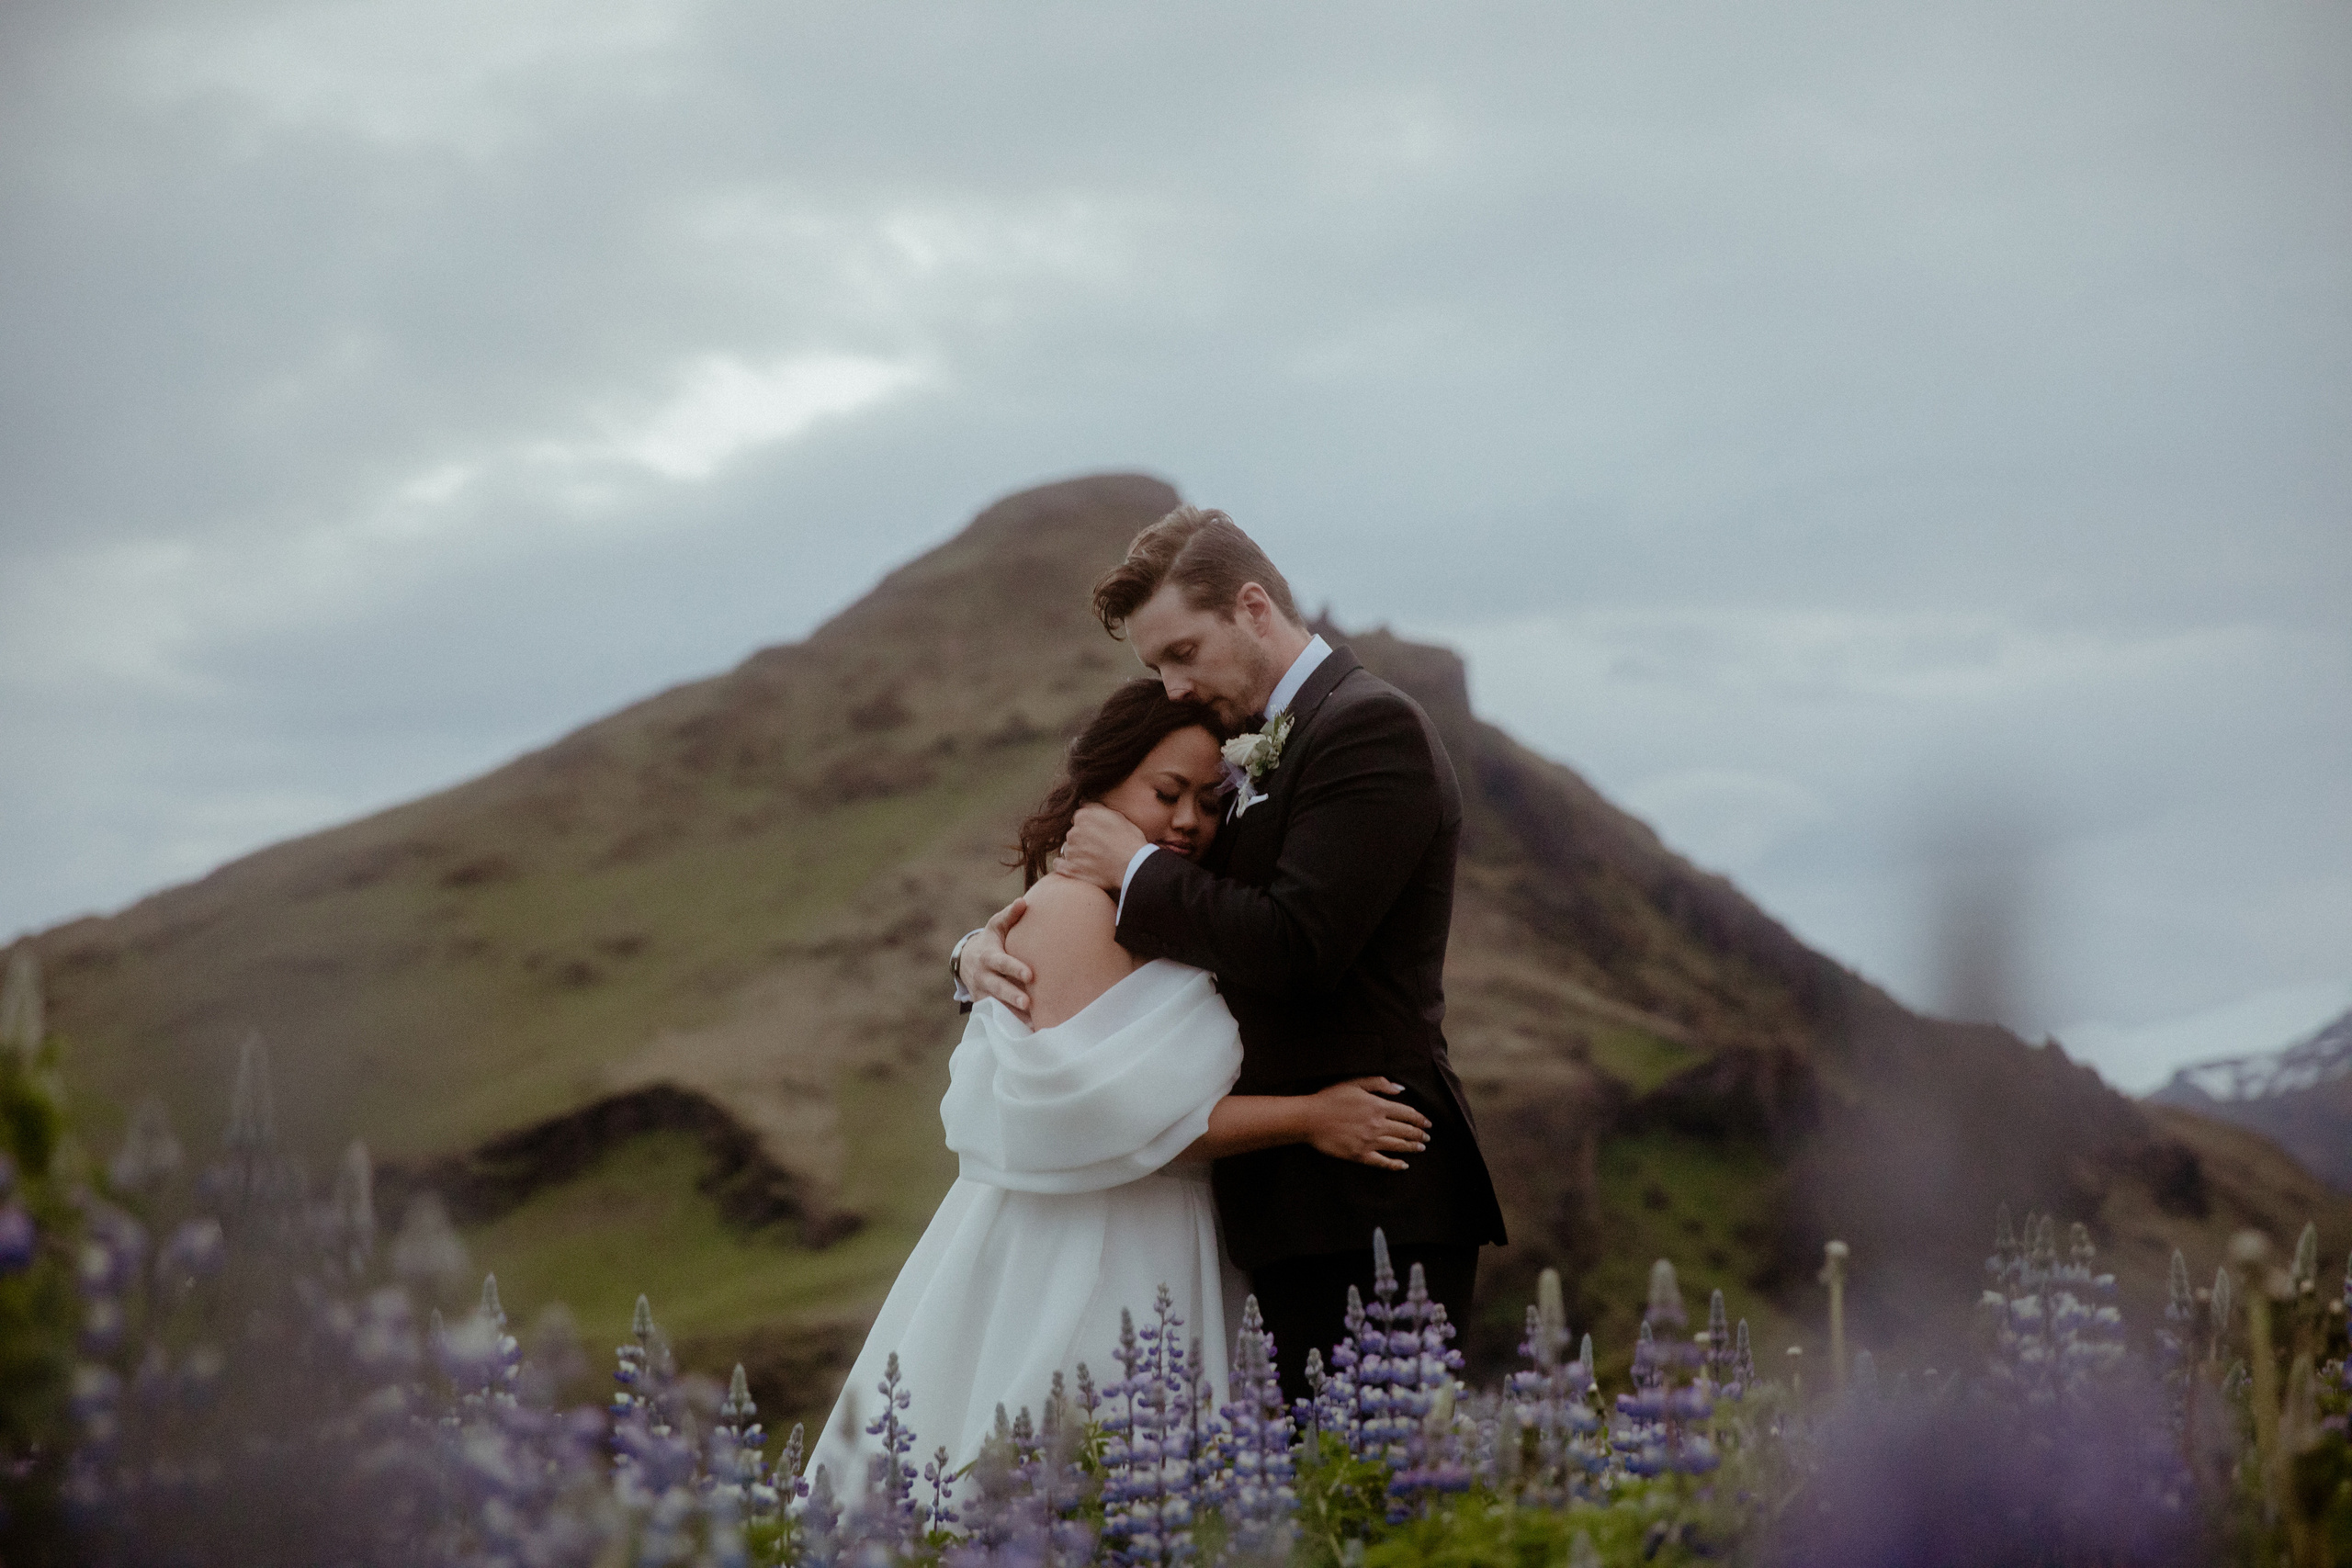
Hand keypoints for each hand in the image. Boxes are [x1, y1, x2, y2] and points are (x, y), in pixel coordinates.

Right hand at [959, 898, 1033, 1019]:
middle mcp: (983, 976)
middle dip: (1012, 996)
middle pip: (998, 988)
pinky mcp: (983, 1005)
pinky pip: (996, 1016)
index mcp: (988, 956)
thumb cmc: (990, 940)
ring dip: (1013, 1015)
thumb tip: (1023, 902)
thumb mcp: (996, 925)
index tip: (1030, 975)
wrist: (966, 960)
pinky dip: (1009, 1024)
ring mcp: (982, 992)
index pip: (1001, 963)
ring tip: (1032, 1024)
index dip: (1014, 968)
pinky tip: (1027, 1031)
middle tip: (1028, 1003)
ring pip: (996, 1005)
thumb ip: (1009, 916)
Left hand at [1056, 802, 1147, 891]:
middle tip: (1098, 846)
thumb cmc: (1129, 840)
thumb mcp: (1117, 816)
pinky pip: (1059, 865)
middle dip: (1082, 838)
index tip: (1096, 832)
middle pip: (1073, 833)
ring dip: (1077, 852)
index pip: (1079, 817)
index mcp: (1083, 816)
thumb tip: (1084, 803)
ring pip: (1069, 849)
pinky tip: (1075, 866)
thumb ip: (1097, 808)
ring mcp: (1070, 851)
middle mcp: (1073, 832)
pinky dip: (1064, 865)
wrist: (1133, 866)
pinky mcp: (1070, 869)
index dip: (1089, 824)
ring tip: (1094, 859)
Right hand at [1300, 1077, 1431, 1170]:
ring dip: (1412, 1147)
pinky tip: (1403, 1165)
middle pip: (1406, 1131)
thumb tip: (1400, 1089)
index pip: (1407, 1113)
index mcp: (1378, 1106)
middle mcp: (1377, 1124)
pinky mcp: (1360, 1155)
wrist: (1310, 1118)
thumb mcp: (1355, 1083)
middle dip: (1419, 1134)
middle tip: (1427, 1137)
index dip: (1420, 1119)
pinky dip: (1395, 1164)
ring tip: (1421, 1148)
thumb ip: (1379, 1083)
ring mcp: (1369, 1141)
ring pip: (1398, 1146)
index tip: (1427, 1123)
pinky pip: (1382, 1161)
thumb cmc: (1331, 1098)